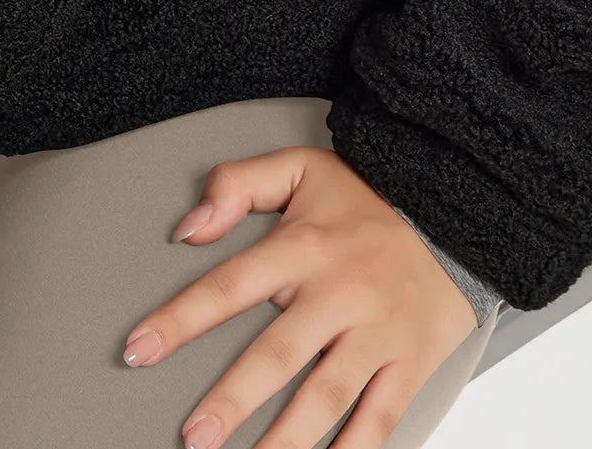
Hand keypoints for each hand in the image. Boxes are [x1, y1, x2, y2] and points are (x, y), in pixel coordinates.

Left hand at [120, 144, 478, 448]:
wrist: (453, 213)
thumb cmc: (365, 197)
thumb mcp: (297, 169)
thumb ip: (236, 185)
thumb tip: (188, 226)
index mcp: (303, 247)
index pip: (228, 286)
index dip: (180, 319)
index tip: (138, 349)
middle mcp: (338, 294)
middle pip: (277, 356)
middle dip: (232, 400)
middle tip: (193, 438)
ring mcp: (376, 333)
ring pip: (326, 398)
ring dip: (285, 440)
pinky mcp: (410, 364)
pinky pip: (380, 419)